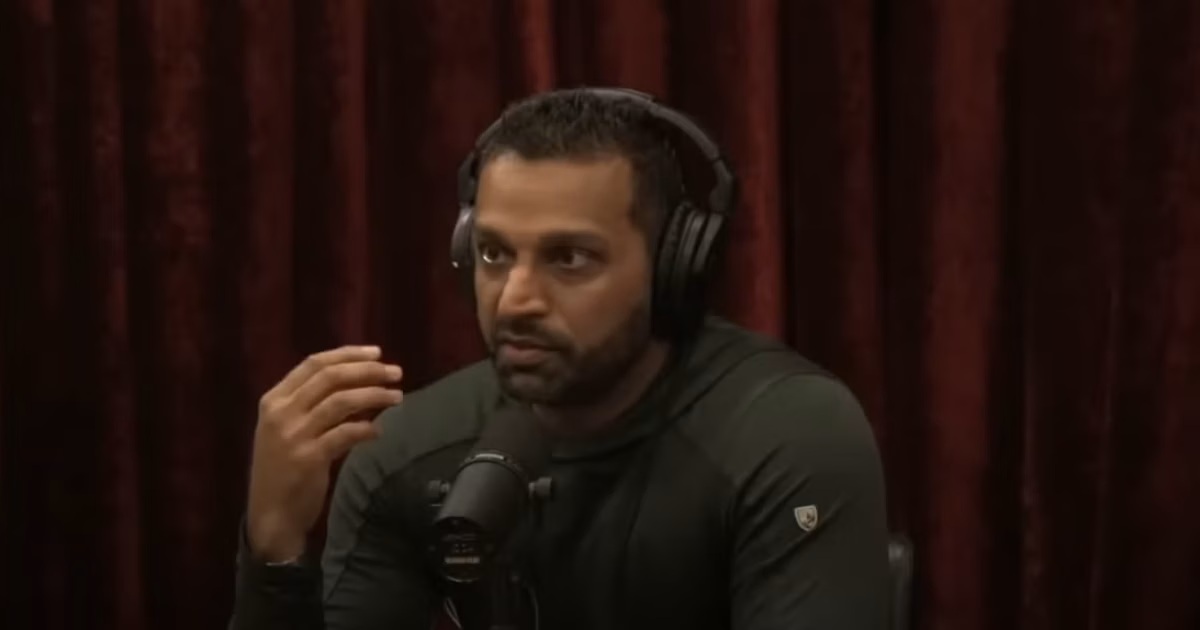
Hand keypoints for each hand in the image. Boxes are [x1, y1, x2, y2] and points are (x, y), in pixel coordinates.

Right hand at [246, 345, 403, 561]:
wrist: (270, 515)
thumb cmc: (282, 468)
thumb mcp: (286, 429)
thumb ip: (313, 404)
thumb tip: (360, 381)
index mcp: (274, 399)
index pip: (314, 363)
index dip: (348, 354)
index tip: (377, 352)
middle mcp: (281, 412)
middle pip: (331, 377)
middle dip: (367, 370)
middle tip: (395, 372)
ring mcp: (293, 435)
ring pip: (341, 401)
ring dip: (374, 395)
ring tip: (397, 396)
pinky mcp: (309, 458)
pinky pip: (346, 434)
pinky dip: (366, 429)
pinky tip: (379, 431)